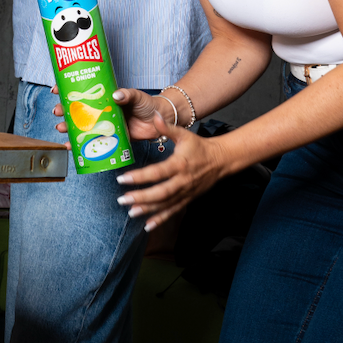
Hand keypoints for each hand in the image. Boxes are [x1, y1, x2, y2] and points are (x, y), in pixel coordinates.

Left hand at [112, 88, 226, 229]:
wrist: (220, 161)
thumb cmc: (199, 147)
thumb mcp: (185, 135)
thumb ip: (168, 127)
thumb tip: (155, 116)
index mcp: (179, 164)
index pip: (157, 172)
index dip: (139, 177)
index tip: (122, 179)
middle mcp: (182, 181)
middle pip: (160, 193)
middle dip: (141, 197)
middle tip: (122, 199)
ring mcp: (185, 193)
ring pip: (165, 204)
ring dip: (148, 210)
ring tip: (130, 212)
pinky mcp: (187, 199)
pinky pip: (173, 212)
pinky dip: (160, 220)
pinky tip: (147, 226)